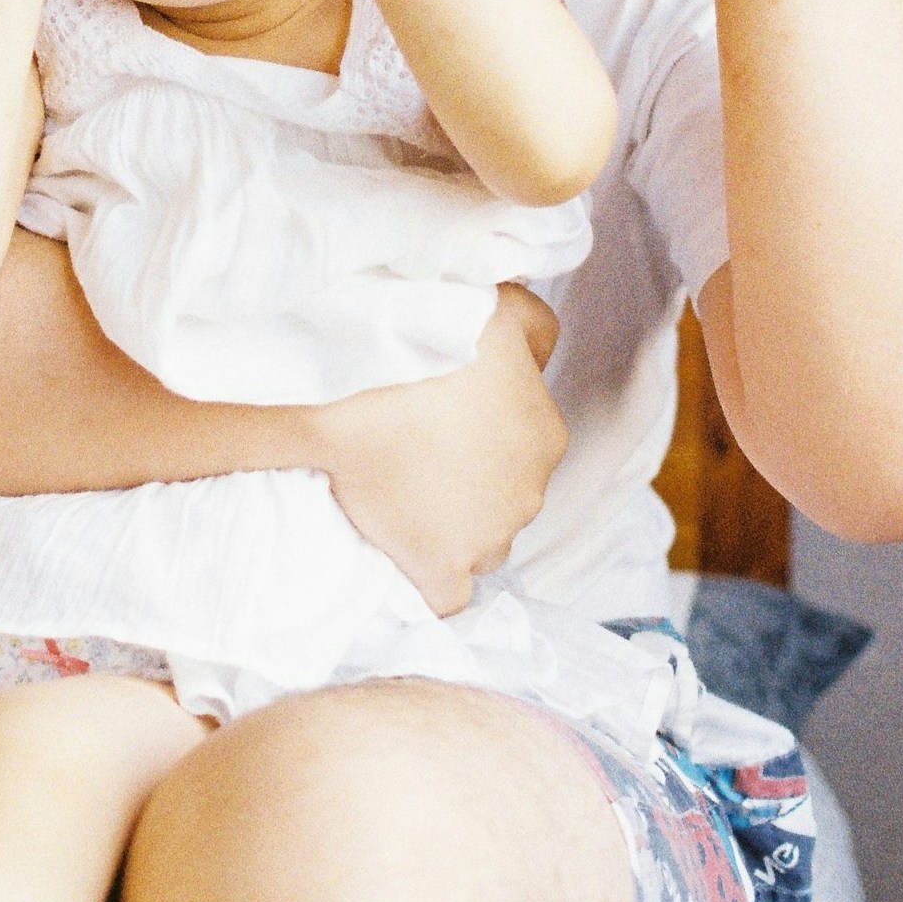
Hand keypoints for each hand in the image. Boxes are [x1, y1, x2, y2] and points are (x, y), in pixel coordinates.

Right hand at [301, 283, 566, 612]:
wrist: (358, 368)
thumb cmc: (430, 327)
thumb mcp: (504, 305)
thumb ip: (535, 330)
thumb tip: (539, 358)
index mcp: (544, 434)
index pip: (524, 451)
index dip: (479, 438)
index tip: (435, 423)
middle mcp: (529, 492)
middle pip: (500, 500)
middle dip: (464, 483)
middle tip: (408, 452)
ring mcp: (486, 536)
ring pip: (477, 543)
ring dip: (447, 526)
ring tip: (393, 492)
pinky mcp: (439, 568)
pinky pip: (445, 596)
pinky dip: (427, 581)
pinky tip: (400, 556)